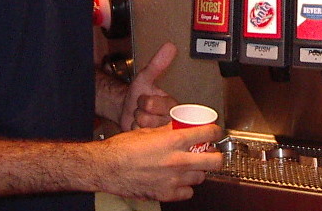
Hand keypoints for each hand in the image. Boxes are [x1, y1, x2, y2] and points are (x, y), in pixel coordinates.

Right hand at [96, 123, 223, 200]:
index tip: (215, 132)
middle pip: (215, 161)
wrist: (106, 168)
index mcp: (174, 141)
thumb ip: (168, 131)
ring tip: (189, 166)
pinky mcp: (167, 194)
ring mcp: (174, 180)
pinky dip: (185, 187)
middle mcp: (178, 161)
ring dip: (198, 171)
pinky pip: (188, 192)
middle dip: (215, 155)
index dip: (216, 131)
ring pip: (202, 177)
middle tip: (209, 152)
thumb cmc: (123, 148)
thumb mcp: (149, 132)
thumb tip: (181, 127)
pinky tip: (178, 180)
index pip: (208, 134)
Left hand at [120, 42, 178, 130]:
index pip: (157, 105)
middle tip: (142, 107)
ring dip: (136, 121)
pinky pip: (139, 136)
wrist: (126, 108)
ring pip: (143, 128)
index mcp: (174, 105)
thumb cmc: (139, 93)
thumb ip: (158, 63)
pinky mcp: (153, 141)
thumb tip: (170, 46)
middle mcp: (171, 120)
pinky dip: (134, 130)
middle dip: (140, 111)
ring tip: (140, 116)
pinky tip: (138, 127)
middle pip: (149, 118)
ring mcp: (162, 132)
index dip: (146, 102)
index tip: (146, 98)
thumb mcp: (146, 77)